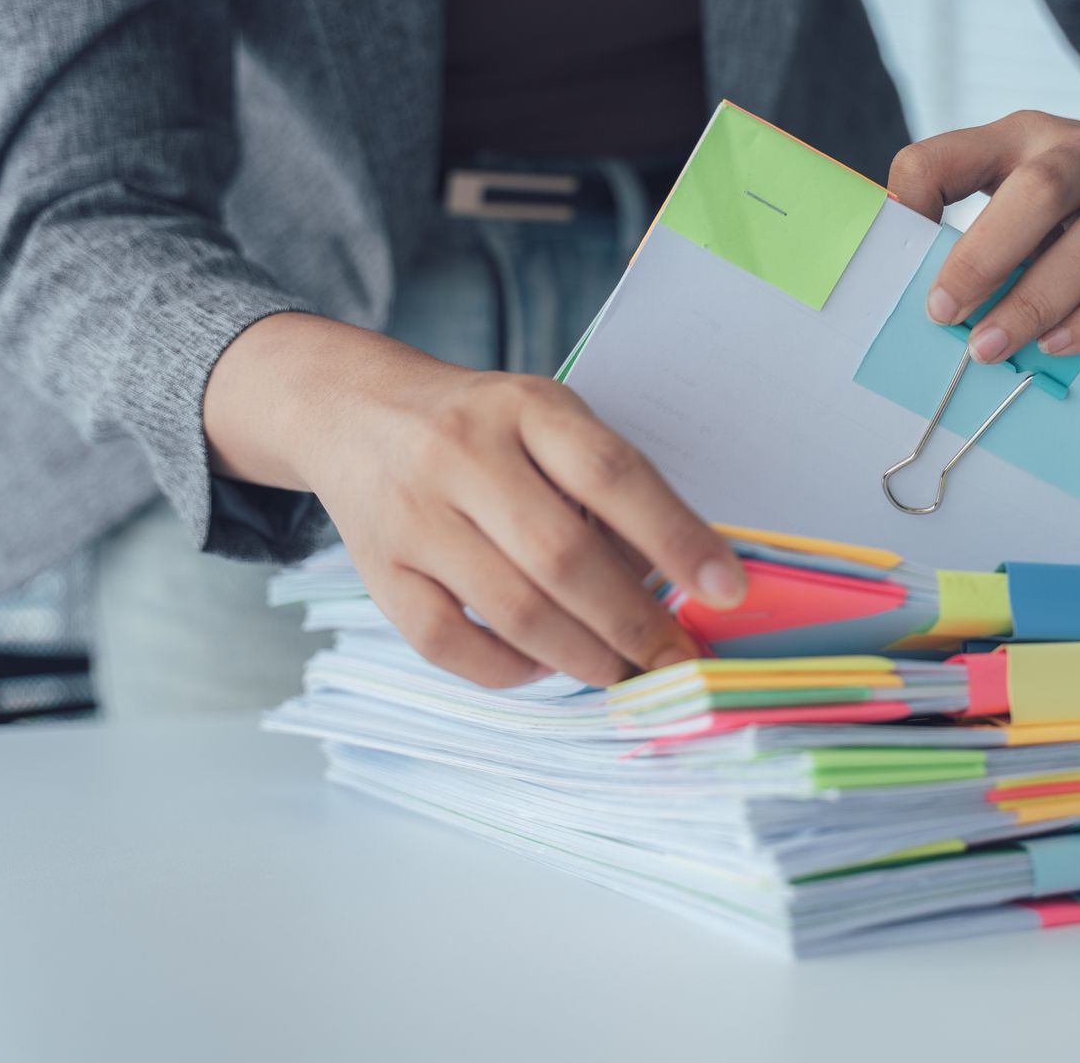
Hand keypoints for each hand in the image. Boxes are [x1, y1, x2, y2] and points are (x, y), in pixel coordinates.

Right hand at [203, 315, 744, 687]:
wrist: (353, 410)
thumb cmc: (481, 425)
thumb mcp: (546, 418)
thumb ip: (603, 482)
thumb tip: (676, 578)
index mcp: (525, 407)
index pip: (613, 474)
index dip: (676, 538)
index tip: (726, 590)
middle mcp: (464, 455)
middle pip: (564, 556)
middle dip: (634, 622)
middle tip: (676, 660)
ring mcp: (414, 515)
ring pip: (513, 609)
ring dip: (582, 656)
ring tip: (621, 670)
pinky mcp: (377, 570)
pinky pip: (447, 641)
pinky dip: (505, 667)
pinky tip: (541, 665)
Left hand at [887, 87, 1079, 362]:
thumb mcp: (1024, 176)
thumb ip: (968, 210)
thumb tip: (908, 274)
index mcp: (1026, 138)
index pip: (950, 155)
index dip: (915, 199)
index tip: (898, 253)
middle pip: (1041, 190)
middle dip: (985, 255)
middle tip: (944, 311)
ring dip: (1034, 301)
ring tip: (989, 347)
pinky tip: (1054, 346)